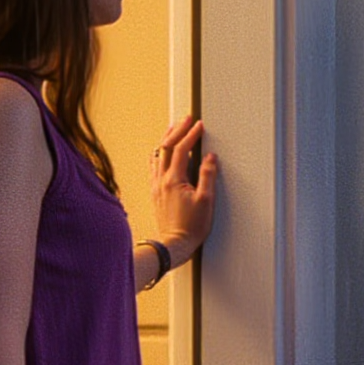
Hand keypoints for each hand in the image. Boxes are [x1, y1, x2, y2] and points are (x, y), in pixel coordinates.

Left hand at [150, 117, 218, 258]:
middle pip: (165, 147)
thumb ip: (207, 176)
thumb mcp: (205, 201)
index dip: (190, 135)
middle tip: (186, 120)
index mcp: (173, 180)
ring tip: (173, 128)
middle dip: (177, 131)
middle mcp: (161, 180)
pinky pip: (154, 166)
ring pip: (157, 155)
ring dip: (166, 139)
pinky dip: (159, 154)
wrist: (174, 245)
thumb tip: (210, 158)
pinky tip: (161, 152)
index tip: (199, 125)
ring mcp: (157, 186)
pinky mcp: (156, 192)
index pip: (180, 149)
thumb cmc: (190, 227)